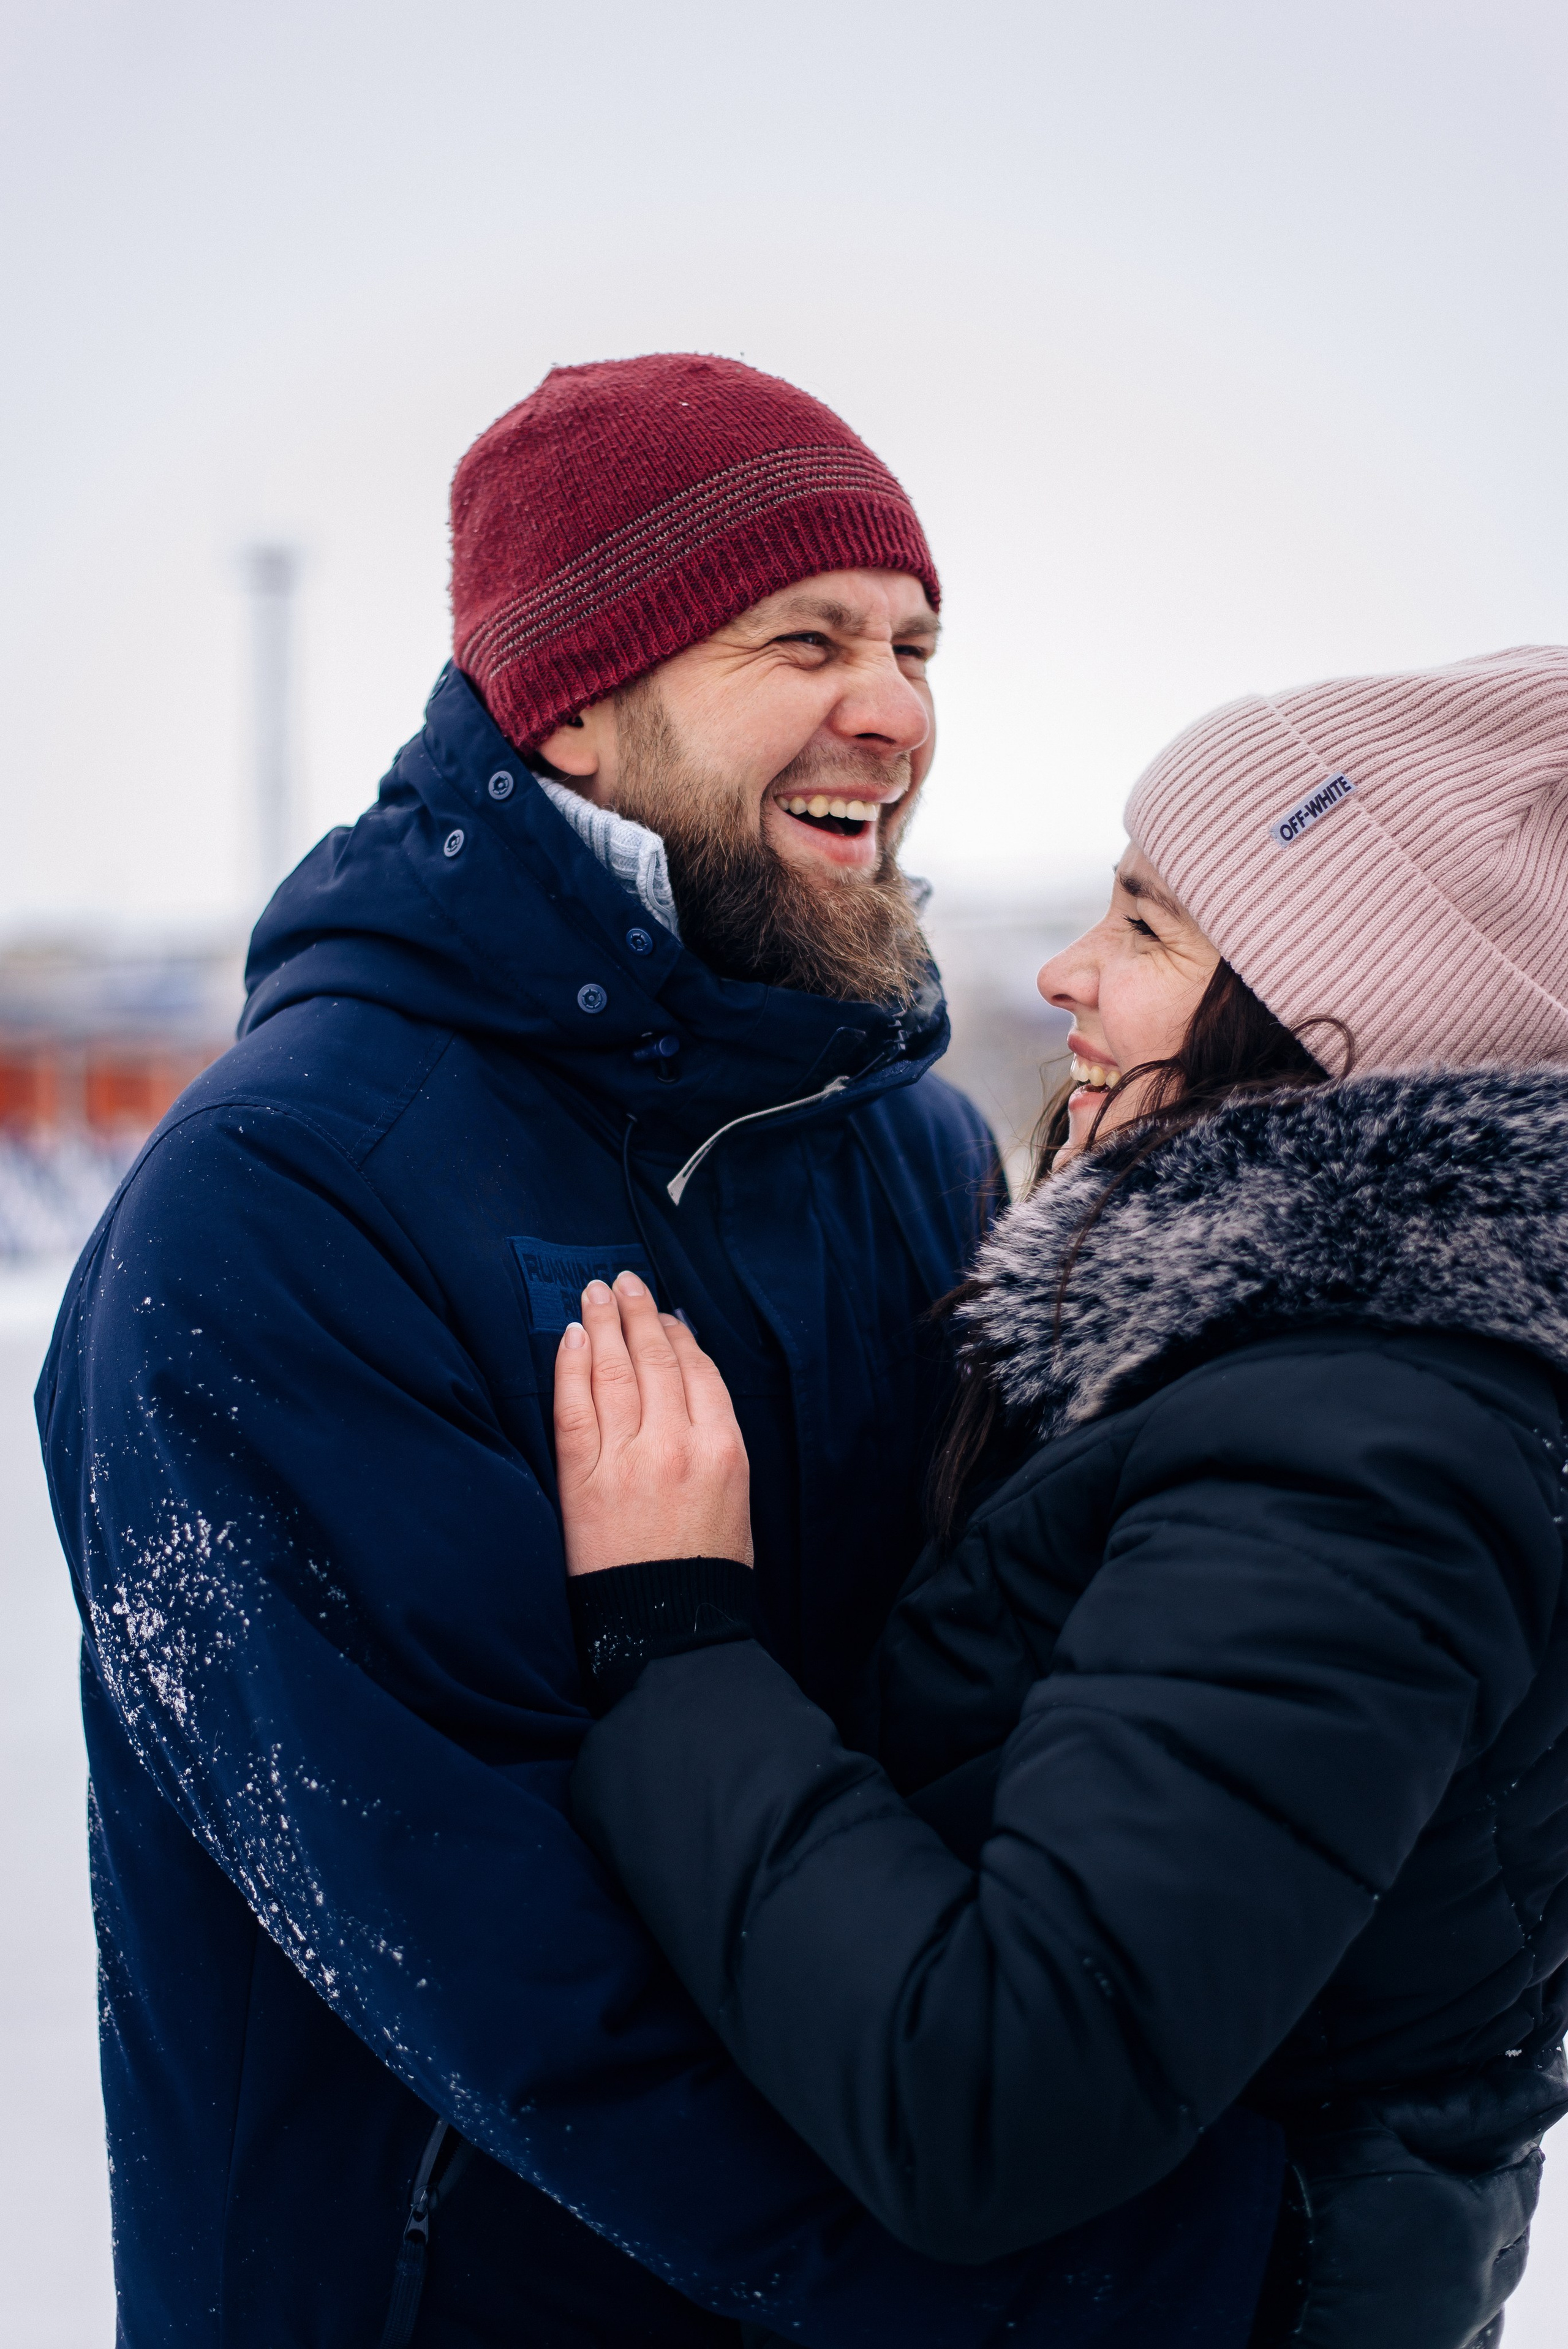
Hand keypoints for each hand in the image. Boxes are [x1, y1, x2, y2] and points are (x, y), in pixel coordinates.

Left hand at [553, 1273, 753, 1576]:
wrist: (669, 1630)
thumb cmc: (705, 1573)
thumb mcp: (736, 1501)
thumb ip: (716, 1443)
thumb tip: (692, 1397)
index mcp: (723, 1448)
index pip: (698, 1370)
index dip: (678, 1334)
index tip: (664, 1314)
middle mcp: (677, 1444)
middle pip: (656, 1359)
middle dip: (639, 1314)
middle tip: (624, 1282)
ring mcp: (628, 1457)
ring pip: (615, 1371)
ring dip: (603, 1324)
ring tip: (595, 1293)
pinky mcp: (583, 1478)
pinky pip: (574, 1407)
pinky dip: (571, 1367)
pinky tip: (569, 1338)